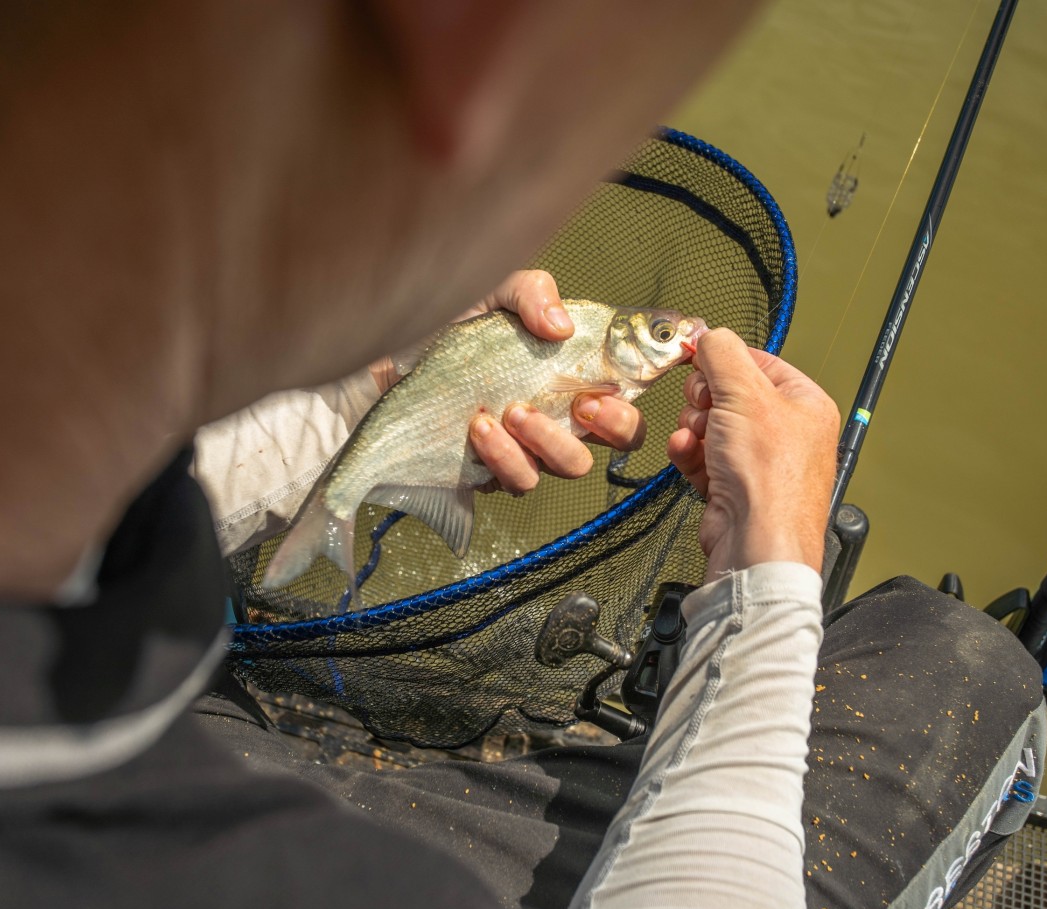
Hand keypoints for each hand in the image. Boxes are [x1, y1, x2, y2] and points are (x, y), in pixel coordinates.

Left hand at [368, 269, 641, 493]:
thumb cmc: (436, 324)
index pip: (633, 375)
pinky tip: (479, 427)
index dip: (662, 369)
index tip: (671, 360)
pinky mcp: (492, 471)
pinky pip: (519, 479)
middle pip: (622, 436)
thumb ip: (530, 292)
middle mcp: (559, 407)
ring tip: (512, 411)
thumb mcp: (487, 290)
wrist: (376, 362)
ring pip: (571, 465)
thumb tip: (561, 327)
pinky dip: (504, 455)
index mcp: (571, 364)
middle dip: (616, 424)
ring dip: (549, 441)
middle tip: (588, 405)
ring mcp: (529, 444)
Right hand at [666, 328, 838, 578]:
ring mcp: (758, 461)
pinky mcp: (732, 485)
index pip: (756, 362)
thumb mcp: (744, 393)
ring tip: (697, 440)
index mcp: (803, 403)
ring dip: (693, 428)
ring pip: (710, 424)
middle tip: (704, 409)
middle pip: (728, 392)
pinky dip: (689, 453)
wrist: (756, 542)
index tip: (697, 362)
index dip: (722, 361)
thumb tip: (710, 336)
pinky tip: (686, 455)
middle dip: (705, 400)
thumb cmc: (768, 475)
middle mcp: (785, 431)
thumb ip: (723, 353)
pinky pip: (701, 455)